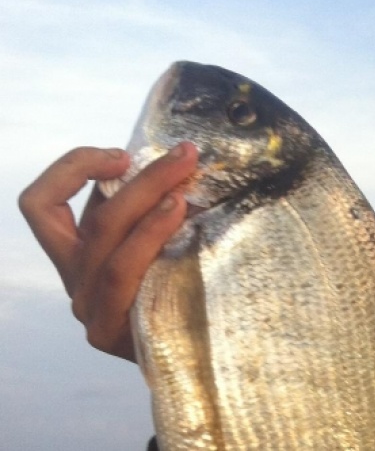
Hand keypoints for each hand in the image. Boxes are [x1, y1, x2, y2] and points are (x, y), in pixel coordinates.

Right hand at [18, 143, 197, 360]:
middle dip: (143, 178)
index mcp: (75, 252)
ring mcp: (90, 309)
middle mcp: (75, 280)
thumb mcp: (156, 242)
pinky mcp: (110, 333)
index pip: (42, 205)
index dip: (72, 169)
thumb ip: (153, 209)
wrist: (196, 357)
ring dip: (149, 204)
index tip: (122, 156)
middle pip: (93, 219)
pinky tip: (183, 220)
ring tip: (186, 186)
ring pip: (109, 244)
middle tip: (186, 155)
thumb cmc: (179, 289)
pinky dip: (151, 239)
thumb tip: (181, 159)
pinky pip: (125, 276)